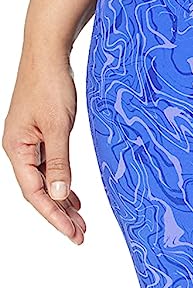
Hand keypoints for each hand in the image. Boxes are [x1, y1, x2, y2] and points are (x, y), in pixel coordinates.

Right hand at [3, 49, 85, 243]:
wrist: (48, 53)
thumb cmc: (50, 85)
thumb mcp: (59, 127)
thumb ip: (59, 163)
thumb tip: (59, 196)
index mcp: (17, 148)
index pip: (34, 193)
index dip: (53, 216)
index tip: (72, 233)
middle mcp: (19, 149)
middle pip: (38, 191)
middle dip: (59, 215)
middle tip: (80, 235)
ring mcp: (28, 143)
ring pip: (44, 181)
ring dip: (61, 202)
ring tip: (80, 222)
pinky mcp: (39, 135)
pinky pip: (48, 168)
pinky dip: (62, 184)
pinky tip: (73, 197)